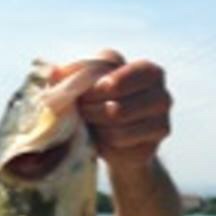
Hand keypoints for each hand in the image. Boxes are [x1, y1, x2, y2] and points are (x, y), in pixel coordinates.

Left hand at [76, 50, 171, 170]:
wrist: (117, 150)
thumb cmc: (100, 112)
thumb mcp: (87, 91)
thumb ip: (71, 77)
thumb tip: (53, 72)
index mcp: (144, 68)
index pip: (111, 66)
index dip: (89, 82)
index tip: (80, 95)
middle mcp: (159, 85)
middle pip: (114, 92)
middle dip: (90, 104)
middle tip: (83, 113)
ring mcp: (163, 109)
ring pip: (117, 114)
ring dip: (96, 122)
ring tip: (93, 126)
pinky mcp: (160, 132)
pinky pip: (123, 136)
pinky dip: (107, 139)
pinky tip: (105, 139)